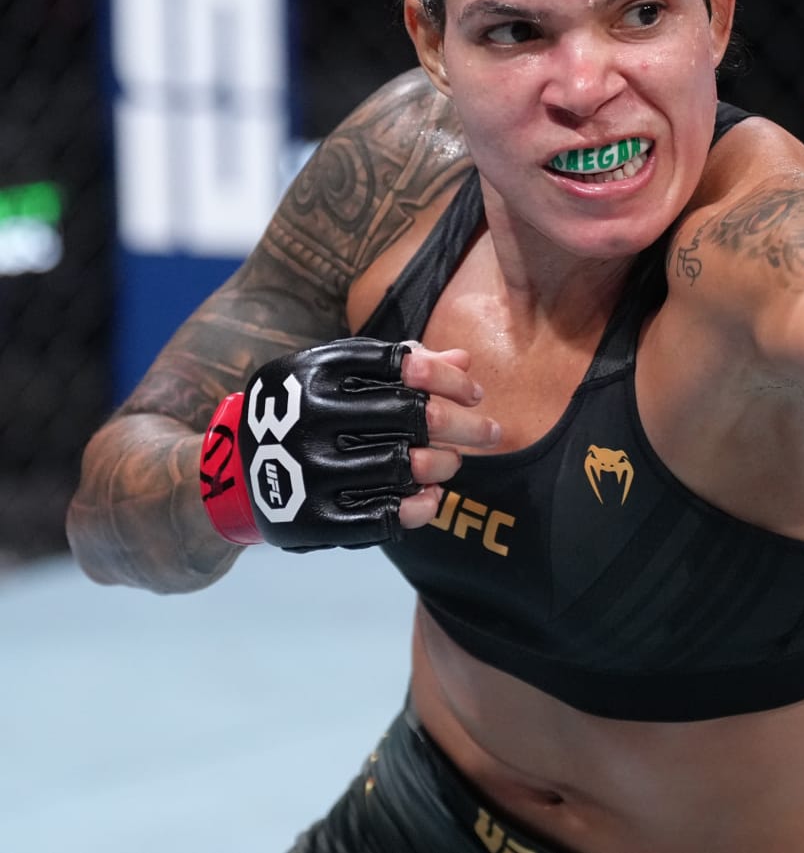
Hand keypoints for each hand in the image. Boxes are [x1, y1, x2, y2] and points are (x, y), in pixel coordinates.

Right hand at [199, 338, 497, 549]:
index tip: (474, 394)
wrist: (234, 470)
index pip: (405, 366)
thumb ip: (402, 366)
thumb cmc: (307, 410)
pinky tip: (431, 498)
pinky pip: (381, 518)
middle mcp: (308, 417)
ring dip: (444, 465)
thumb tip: (465, 362)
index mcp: (317, 371)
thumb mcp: (340, 375)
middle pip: (413, 415)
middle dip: (464, 425)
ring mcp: (307, 471)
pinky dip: (418, 509)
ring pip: (404, 466)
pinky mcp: (308, 519)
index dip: (450, 380)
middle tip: (491, 433)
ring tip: (454, 464)